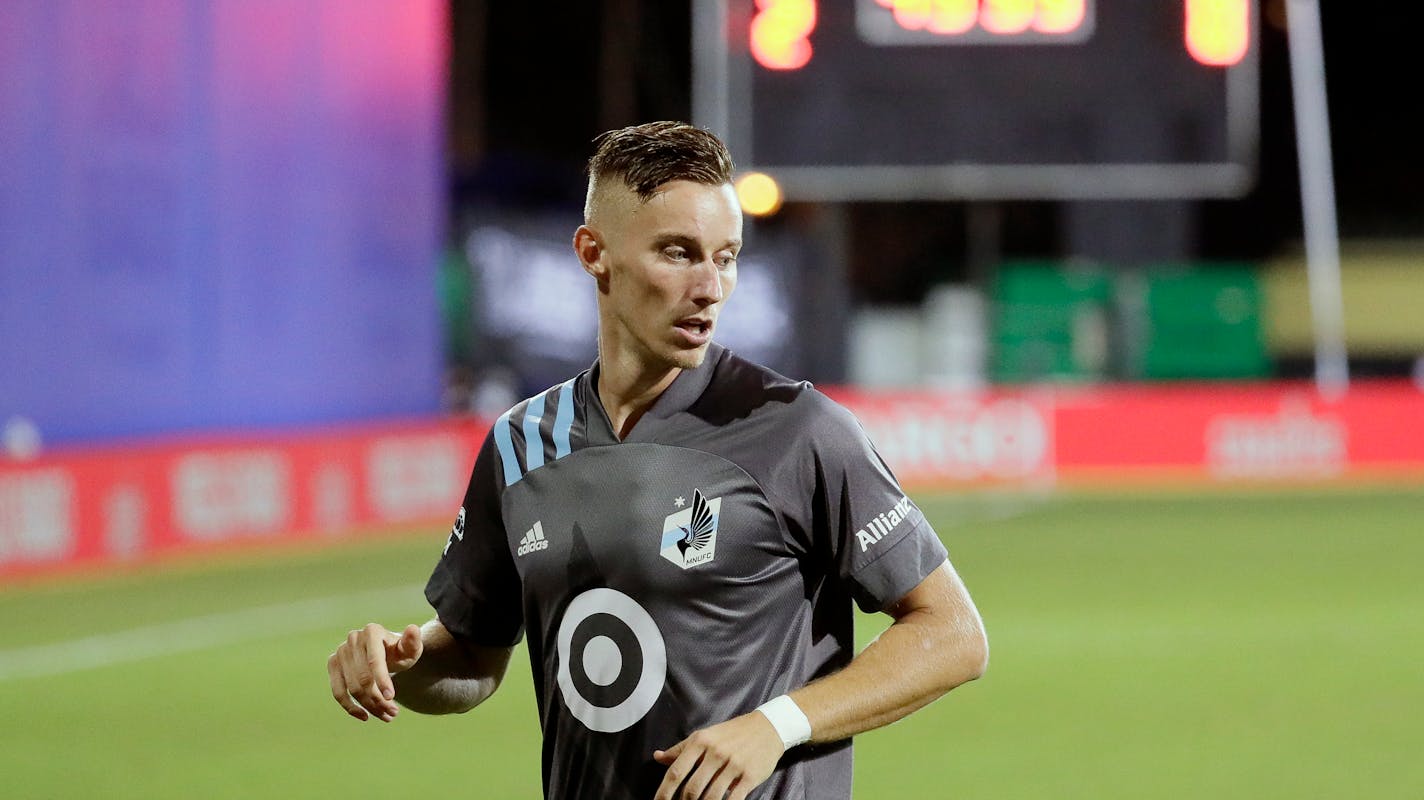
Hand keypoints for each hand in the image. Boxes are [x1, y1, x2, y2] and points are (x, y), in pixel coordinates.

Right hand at [327, 622, 423, 721]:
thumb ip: (413, 642)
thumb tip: (412, 629)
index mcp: (372, 631)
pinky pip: (338, 691)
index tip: (391, 698)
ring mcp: (340, 651)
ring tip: (387, 716)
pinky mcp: (333, 664)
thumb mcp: (410, 648)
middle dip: (379, 699)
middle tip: (394, 712)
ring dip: (369, 706)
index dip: (382, 680)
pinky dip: (350, 707)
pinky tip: (365, 716)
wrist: (385, 652)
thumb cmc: (399, 651)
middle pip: (364, 678)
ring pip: (352, 688)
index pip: (374, 660)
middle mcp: (353, 638)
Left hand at [652, 710, 784, 799]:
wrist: (768, 727)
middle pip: (692, 789)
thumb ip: (681, 749)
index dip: (664, 792)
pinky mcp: (750, 776)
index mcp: (701, 741)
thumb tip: (657, 757)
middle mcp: (716, 752)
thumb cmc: (731, 733)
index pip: (676, 772)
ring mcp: (734, 765)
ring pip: (711, 797)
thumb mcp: (704, 735)